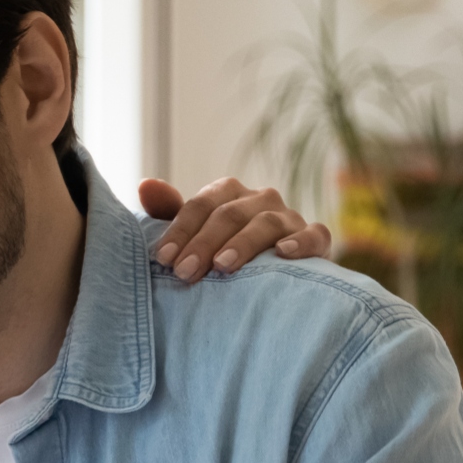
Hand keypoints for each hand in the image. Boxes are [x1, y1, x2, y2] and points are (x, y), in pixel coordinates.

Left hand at [139, 176, 331, 281]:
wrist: (274, 278)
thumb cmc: (224, 252)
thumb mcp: (194, 234)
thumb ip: (170, 212)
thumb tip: (145, 185)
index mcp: (229, 194)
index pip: (201, 205)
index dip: (180, 230)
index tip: (163, 259)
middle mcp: (260, 199)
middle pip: (229, 214)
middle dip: (204, 243)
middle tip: (184, 272)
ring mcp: (290, 217)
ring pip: (267, 222)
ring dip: (243, 243)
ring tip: (222, 266)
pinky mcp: (317, 239)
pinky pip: (315, 235)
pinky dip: (301, 242)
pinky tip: (282, 254)